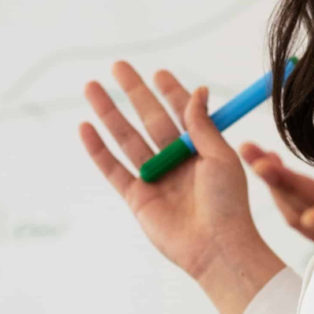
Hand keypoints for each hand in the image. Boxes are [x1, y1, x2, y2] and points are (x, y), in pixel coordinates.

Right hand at [80, 63, 286, 313]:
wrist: (218, 247)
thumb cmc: (228, 204)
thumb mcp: (219, 156)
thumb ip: (202, 124)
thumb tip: (197, 90)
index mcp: (200, 151)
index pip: (181, 113)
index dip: (170, 92)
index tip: (158, 73)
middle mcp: (176, 162)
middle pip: (149, 120)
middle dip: (133, 92)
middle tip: (118, 66)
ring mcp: (154, 179)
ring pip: (127, 138)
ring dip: (108, 113)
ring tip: (91, 87)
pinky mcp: (137, 198)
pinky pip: (113, 169)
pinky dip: (98, 149)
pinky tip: (85, 127)